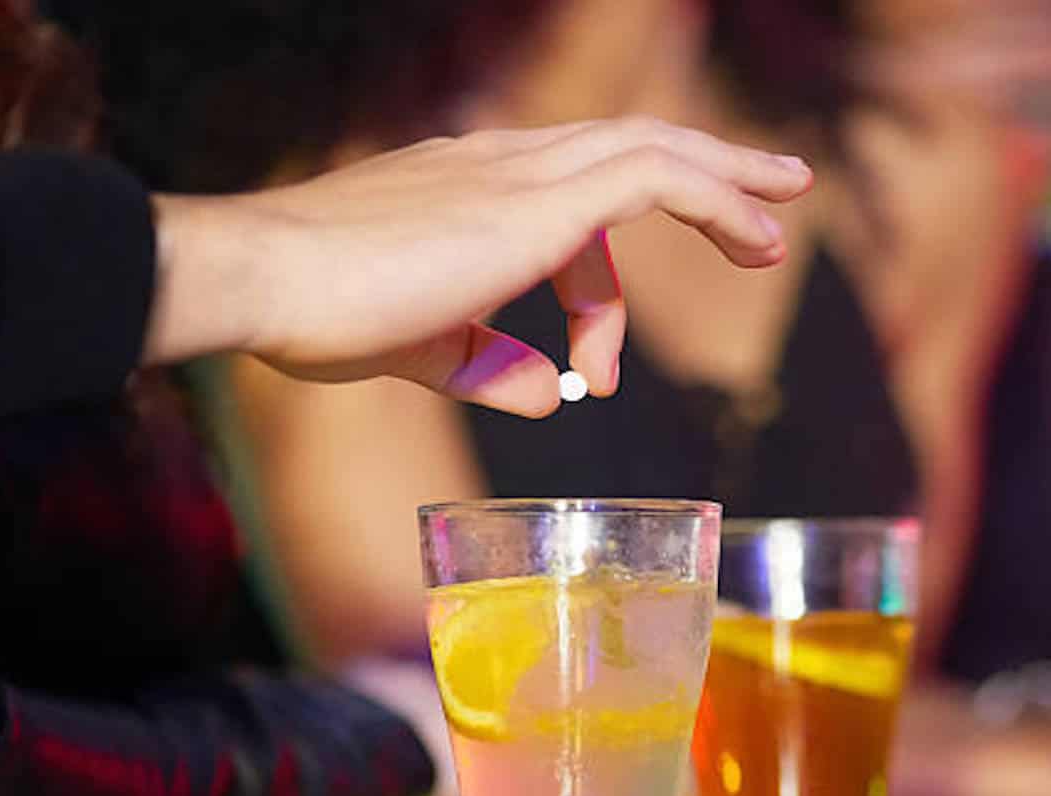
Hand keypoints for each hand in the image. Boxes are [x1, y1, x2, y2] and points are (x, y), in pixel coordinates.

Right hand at [145, 117, 812, 415]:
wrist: (262, 278)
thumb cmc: (317, 310)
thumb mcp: (419, 348)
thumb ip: (484, 363)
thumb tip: (546, 391)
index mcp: (470, 191)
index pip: (564, 219)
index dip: (597, 300)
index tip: (597, 374)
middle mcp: (500, 164)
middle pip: (626, 148)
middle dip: (707, 171)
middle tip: (775, 194)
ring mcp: (518, 174)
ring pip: (651, 148)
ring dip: (729, 175)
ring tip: (788, 204)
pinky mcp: (535, 199)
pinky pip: (652, 178)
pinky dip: (715, 197)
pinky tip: (761, 230)